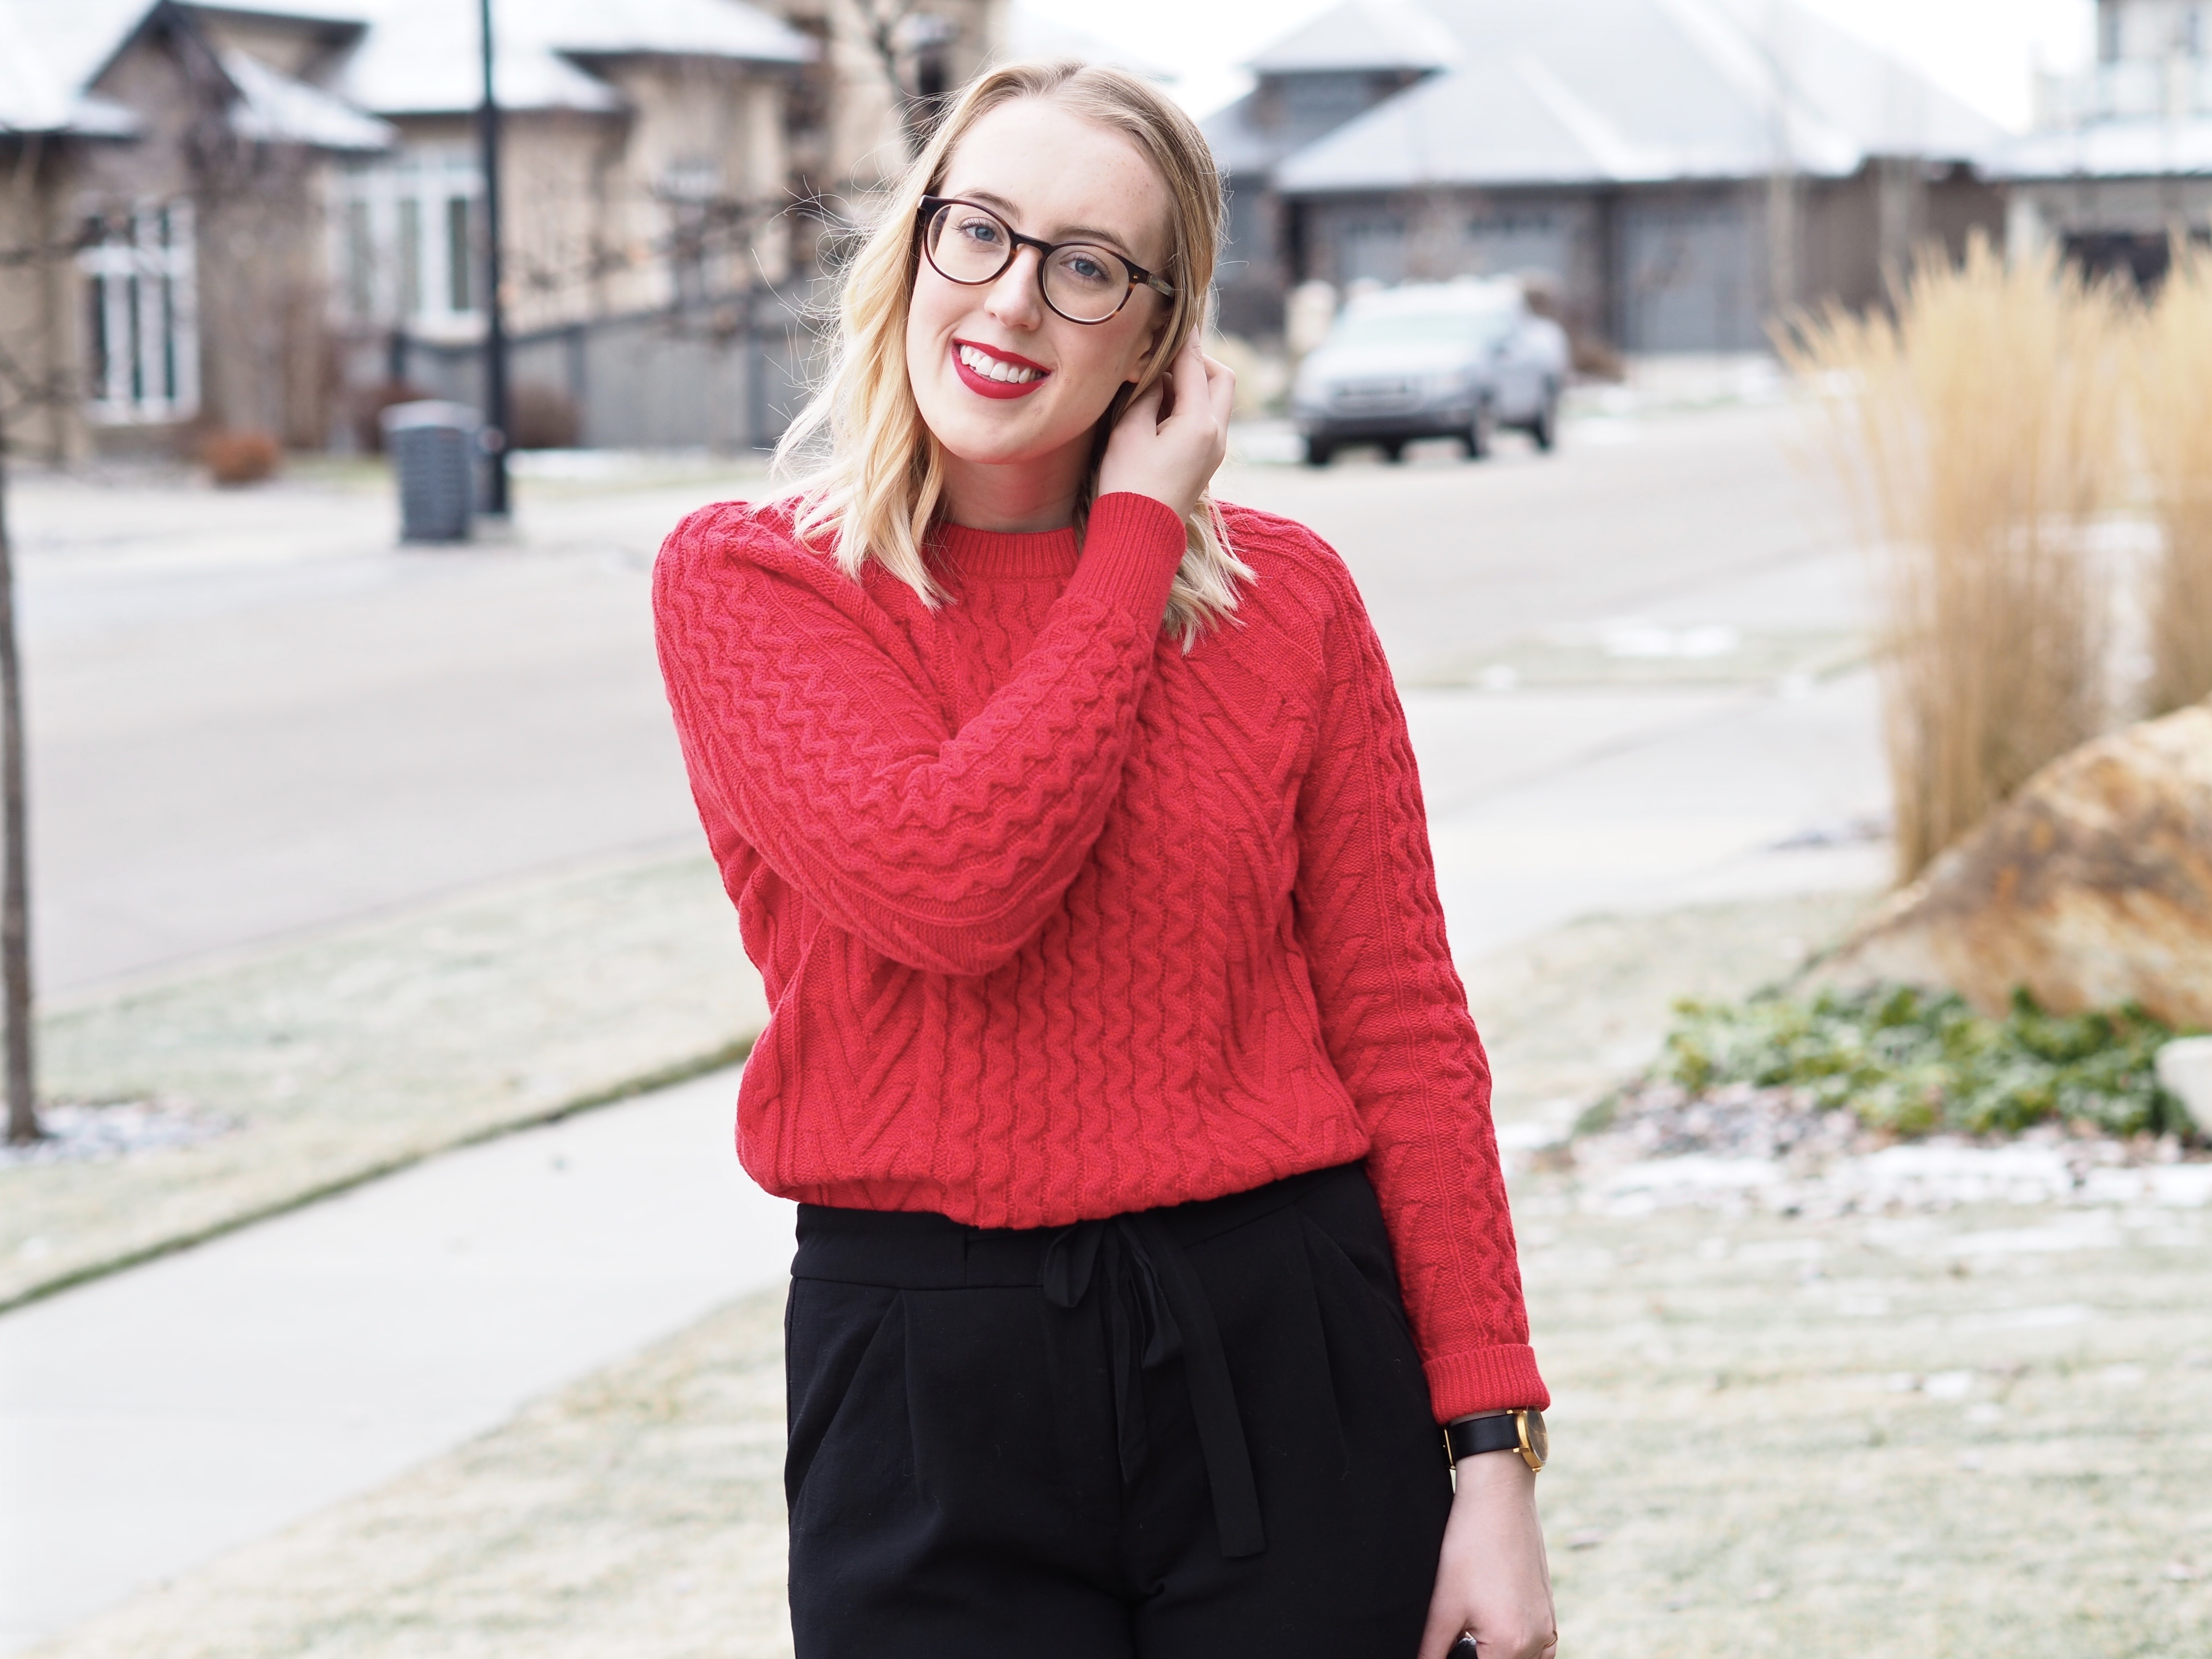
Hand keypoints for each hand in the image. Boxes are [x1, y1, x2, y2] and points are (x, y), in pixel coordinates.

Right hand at [1096, 331, 1233, 521]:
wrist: (1138, 537)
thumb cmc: (1128, 485)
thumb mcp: (1129, 431)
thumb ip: (1146, 394)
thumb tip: (1154, 371)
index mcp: (1199, 423)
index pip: (1194, 365)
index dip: (1182, 338)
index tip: (1174, 315)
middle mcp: (1216, 435)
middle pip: (1222, 379)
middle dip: (1198, 360)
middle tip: (1167, 355)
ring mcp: (1214, 451)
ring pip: (1217, 400)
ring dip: (1194, 383)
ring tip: (1158, 381)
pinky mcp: (1205, 463)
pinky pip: (1207, 420)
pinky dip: (1191, 404)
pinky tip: (1161, 407)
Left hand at [1418, 1451, 1557, 1658]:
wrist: (1499, 1500)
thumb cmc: (1470, 1547)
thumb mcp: (1443, 1606)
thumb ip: (1432, 1649)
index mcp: (1512, 1646)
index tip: (1446, 1645)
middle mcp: (1538, 1643)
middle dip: (1477, 1656)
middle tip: (1455, 1636)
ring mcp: (1547, 1627)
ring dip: (1496, 1654)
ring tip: (1469, 1637)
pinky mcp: (1548, 1612)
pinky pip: (1538, 1650)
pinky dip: (1517, 1650)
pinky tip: (1491, 1635)